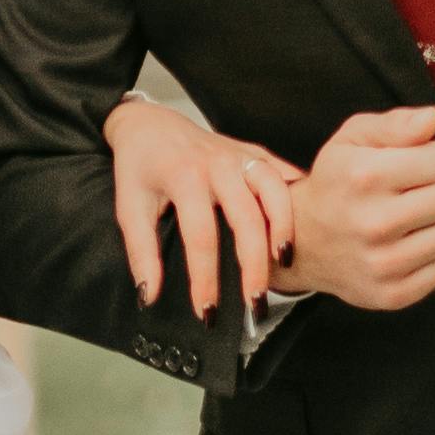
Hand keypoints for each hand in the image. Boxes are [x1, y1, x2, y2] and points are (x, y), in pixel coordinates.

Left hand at [105, 95, 298, 321]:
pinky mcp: (255, 152)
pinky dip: (298, 198)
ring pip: (274, 190)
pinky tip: (306, 227)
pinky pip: (284, 172)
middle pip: (246, 217)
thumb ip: (140, 252)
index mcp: (184, 177)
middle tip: (255, 302)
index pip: (200, 236)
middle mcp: (217, 164)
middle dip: (254, 264)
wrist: (149, 123)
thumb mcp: (129, 207)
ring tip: (286, 263)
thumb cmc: (139, 167)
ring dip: (284, 227)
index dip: (205, 278)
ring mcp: (240, 155)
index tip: (208, 311)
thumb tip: (150, 295)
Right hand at [284, 103, 434, 313]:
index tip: (421, 162)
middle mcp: (374, 222)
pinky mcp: (393, 293)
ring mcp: (384, 263)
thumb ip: (396, 124)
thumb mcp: (352, 139)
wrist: (300, 242)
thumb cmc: (335, 183)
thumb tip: (433, 120)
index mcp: (365, 176)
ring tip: (416, 217)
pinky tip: (409, 243)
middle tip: (420, 190)